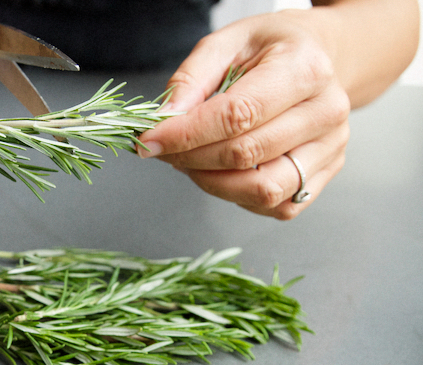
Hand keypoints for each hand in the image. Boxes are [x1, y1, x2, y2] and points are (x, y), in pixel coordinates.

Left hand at [138, 9, 351, 219]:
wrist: (319, 57)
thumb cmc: (271, 49)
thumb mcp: (227, 42)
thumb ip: (192, 79)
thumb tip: (165, 119)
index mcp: (304, 69)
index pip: (237, 115)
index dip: (186, 134)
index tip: (150, 141)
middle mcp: (326, 112)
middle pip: (246, 155)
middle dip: (191, 158)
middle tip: (164, 150)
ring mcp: (330, 148)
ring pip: (263, 189)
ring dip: (213, 183)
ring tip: (191, 162)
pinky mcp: (324, 175)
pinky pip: (276, 205)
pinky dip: (237, 195)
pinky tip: (221, 173)